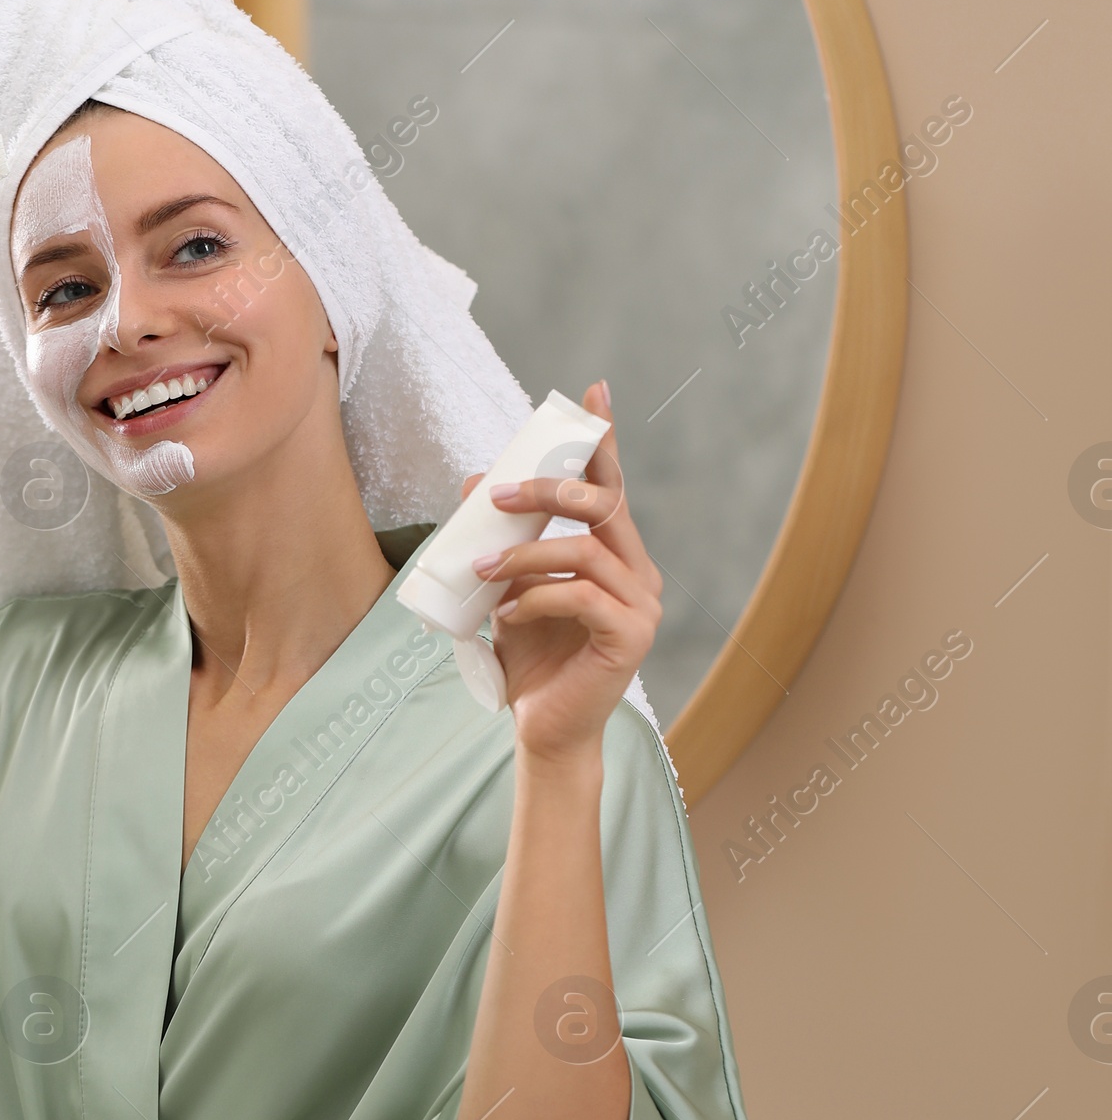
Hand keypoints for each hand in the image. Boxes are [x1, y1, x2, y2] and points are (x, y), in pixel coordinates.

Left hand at [462, 382, 660, 765]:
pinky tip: (506, 613)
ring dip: (525, 552)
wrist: (544, 729)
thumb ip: (501, 539)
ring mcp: (643, 606)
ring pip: (584, 551)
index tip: (593, 391)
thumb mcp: (507, 587)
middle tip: (495, 494)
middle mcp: (640, 574)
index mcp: (618, 556)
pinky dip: (535, 597)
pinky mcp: (631, 638)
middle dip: (548, 489)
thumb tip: (475, 481)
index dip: (604, 438)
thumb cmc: (531, 658)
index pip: (611, 487)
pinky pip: (580, 596)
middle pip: (603, 505)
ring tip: (482, 567)